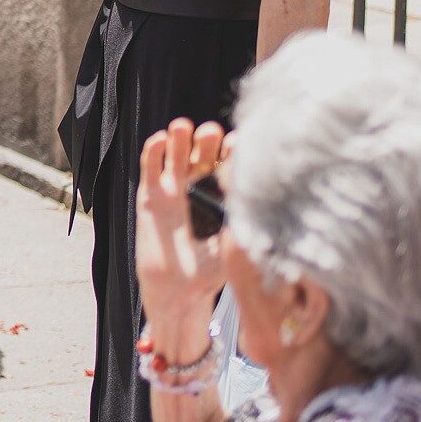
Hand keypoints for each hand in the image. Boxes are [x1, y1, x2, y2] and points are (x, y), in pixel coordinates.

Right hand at [136, 118, 229, 352]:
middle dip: (207, 141)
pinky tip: (160, 140)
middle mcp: (197, 189)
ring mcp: (172, 190)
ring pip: (175, 154)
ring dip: (179, 138)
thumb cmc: (209, 274)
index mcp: (221, 197)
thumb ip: (246, 229)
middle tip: (212, 133)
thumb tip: (270, 211)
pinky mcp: (150, 196)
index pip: (227, 166)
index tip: (240, 143)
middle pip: (202, 154)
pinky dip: (153, 152)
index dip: (232, 152)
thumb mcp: (234, 248)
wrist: (178, 294)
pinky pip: (150, 168)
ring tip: (183, 127)